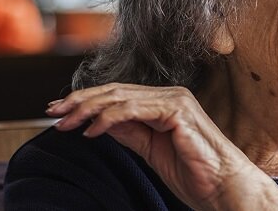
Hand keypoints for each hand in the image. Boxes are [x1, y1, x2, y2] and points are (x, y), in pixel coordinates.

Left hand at [46, 83, 277, 210]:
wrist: (223, 186)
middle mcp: (171, 95)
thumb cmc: (195, 172)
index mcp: (166, 102)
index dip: (87, 100)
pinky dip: (108, 118)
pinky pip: (134, 109)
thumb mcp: (152, 150)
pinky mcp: (178, 111)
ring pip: (121, 97)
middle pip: (116, 91)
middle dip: (80, 101)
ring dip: (88, 109)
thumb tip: (99, 121)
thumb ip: (130, 132)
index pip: (119, 94)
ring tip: (66, 124)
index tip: (59, 111)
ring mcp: (175, 100)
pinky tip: (91, 131)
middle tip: (54, 112)